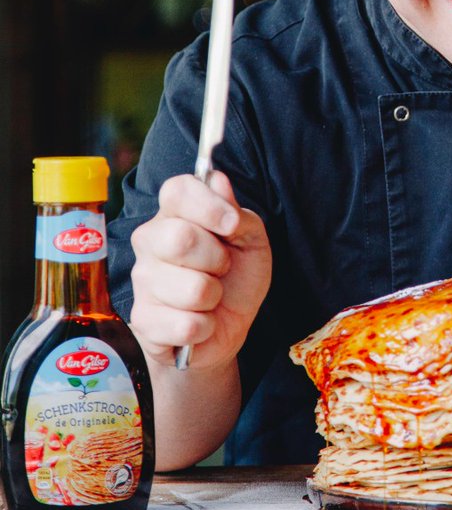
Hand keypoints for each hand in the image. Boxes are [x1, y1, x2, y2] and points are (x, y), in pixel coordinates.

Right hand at [129, 171, 271, 369]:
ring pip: (192, 289)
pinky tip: (200, 321)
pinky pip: (187, 325)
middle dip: (218, 259)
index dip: (208, 205)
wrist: (226, 329)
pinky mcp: (144, 321)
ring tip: (209, 297)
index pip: (176, 190)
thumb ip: (236, 212)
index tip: (232, 224)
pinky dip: (207, 327)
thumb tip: (217, 180)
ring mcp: (142, 281)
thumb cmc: (236, 278)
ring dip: (215, 297)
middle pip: (180, 238)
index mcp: (174, 215)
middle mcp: (149, 242)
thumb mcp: (251, 241)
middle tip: (222, 268)